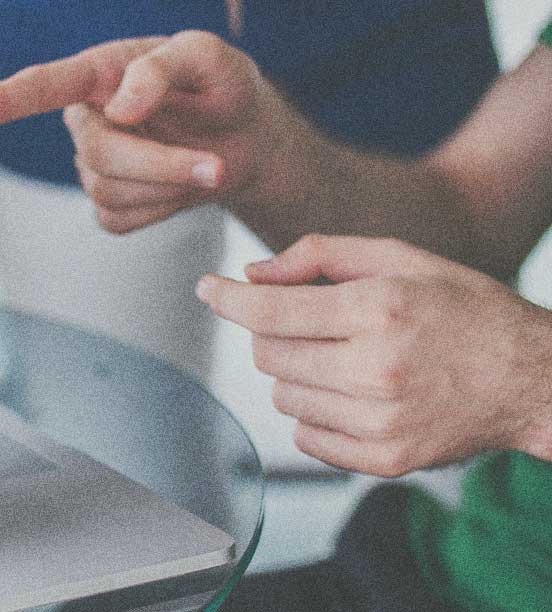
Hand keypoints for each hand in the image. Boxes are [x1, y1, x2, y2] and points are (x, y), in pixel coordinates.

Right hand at [0, 31, 286, 233]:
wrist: (248, 139)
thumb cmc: (223, 87)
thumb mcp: (210, 58)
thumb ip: (162, 68)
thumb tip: (119, 108)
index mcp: (99, 72)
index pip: (39, 87)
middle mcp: (86, 117)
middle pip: (97, 154)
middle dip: (160, 165)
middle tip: (215, 166)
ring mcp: (92, 165)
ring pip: (109, 191)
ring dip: (169, 185)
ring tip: (206, 165)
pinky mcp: (108, 205)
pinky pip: (120, 220)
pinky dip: (162, 209)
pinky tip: (179, 187)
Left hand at [197, 235, 551, 475]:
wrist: (531, 379)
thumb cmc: (465, 310)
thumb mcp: (401, 259)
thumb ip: (320, 255)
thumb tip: (253, 275)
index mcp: (379, 310)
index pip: (271, 311)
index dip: (228, 299)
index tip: (208, 289)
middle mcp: (377, 369)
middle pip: (268, 354)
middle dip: (273, 332)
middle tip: (310, 322)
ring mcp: (380, 422)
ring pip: (282, 396)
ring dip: (295, 373)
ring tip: (344, 358)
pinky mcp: (384, 461)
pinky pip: (305, 436)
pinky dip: (314, 413)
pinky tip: (352, 393)